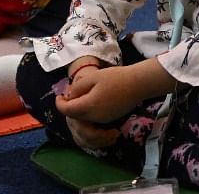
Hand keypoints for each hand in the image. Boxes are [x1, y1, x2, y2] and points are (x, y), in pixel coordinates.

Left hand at [56, 58, 174, 128]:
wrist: (138, 84)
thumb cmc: (116, 77)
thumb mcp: (93, 77)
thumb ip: (78, 87)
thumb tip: (70, 96)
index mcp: (88, 106)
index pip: (66, 111)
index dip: (59, 103)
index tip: (59, 94)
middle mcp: (94, 117)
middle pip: (74, 117)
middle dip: (68, 107)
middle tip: (70, 94)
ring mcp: (103, 120)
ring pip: (83, 120)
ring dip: (78, 111)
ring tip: (81, 96)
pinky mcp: (110, 119)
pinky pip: (93, 120)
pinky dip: (88, 112)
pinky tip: (92, 101)